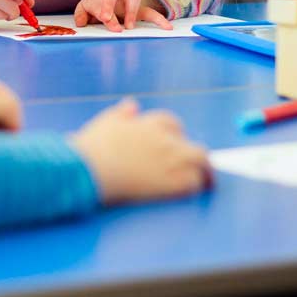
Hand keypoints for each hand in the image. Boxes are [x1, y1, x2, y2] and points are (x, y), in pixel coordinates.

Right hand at [72, 98, 210, 203]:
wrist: (89, 169)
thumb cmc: (92, 148)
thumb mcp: (105, 123)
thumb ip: (121, 113)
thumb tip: (132, 105)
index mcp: (148, 123)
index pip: (171, 124)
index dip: (175, 136)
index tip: (174, 144)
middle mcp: (163, 138)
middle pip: (190, 143)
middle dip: (194, 154)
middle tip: (196, 166)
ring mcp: (170, 159)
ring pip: (200, 160)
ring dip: (205, 171)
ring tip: (208, 182)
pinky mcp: (172, 181)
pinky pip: (195, 182)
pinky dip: (197, 185)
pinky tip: (196, 191)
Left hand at [74, 0, 170, 31]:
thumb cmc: (95, 4)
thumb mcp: (84, 7)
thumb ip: (80, 14)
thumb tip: (81, 23)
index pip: (103, 0)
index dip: (105, 8)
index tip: (106, 19)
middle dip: (121, 7)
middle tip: (121, 25)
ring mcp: (129, 3)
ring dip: (133, 11)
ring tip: (130, 27)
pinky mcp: (140, 11)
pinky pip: (151, 14)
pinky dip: (160, 20)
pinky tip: (167, 28)